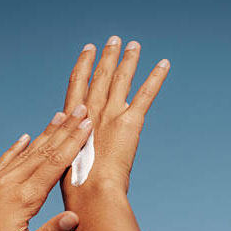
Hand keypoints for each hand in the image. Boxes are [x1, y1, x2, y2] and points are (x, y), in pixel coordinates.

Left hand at [0, 107, 91, 230]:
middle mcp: (9, 183)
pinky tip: (24, 137)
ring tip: (59, 116)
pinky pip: (4, 159)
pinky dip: (17, 147)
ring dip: (45, 133)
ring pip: (26, 152)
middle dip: (66, 130)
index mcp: (22, 199)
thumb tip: (75, 216)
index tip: (87, 124)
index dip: (73, 143)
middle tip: (81, 109)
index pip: (55, 164)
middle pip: (44, 151)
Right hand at [61, 37, 169, 202]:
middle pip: (101, 75)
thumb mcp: (66, 159)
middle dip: (107, 56)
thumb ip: (72, 145)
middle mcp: (91, 110)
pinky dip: (156, 78)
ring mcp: (111, 113)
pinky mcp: (131, 121)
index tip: (87, 50)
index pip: (77, 84)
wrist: (90, 190)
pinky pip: (146, 94)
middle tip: (113, 40)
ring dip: (129, 60)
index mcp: (73, 118)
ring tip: (133, 45)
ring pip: (121, 79)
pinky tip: (164, 64)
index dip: (82, 65)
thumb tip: (74, 146)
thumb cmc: (75, 182)